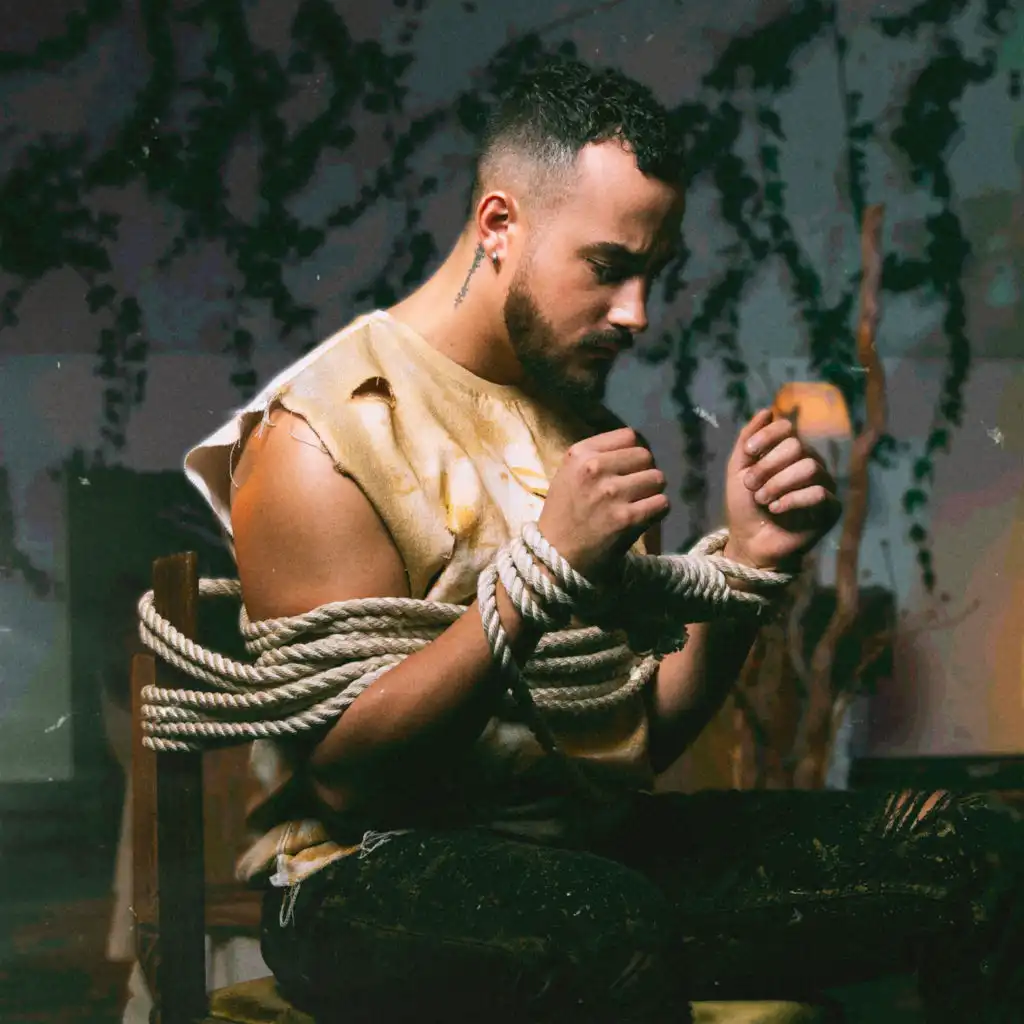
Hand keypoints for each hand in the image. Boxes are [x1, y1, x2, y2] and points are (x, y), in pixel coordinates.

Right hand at [539, 427, 668, 578]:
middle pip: (646, 456)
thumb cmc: (564, 514)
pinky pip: (662, 503)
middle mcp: (594, 468)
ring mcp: (611, 493)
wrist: (556, 556)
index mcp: (579, 454)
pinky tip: (643, 518)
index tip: (627, 469)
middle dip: (643, 472)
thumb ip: (598, 456)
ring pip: (657, 478)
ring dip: (651, 492)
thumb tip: (638, 448)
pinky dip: (657, 511)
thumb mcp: (569, 474)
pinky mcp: (626, 518)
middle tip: (633, 490)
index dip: (632, 453)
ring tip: (637, 504)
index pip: (628, 436)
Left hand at [724, 409, 841, 570]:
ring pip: (809, 467)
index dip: (766, 437)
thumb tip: (766, 410)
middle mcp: (810, 463)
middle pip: (796, 447)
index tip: (749, 454)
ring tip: (763, 499)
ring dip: (778, 484)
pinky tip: (777, 509)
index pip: (787, 428)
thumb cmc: (744, 505)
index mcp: (789, 452)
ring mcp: (823, 485)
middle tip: (752, 486)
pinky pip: (819, 493)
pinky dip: (793, 500)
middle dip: (768, 466)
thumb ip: (747, 440)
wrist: (750, 541)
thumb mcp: (737, 470)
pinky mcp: (831, 508)